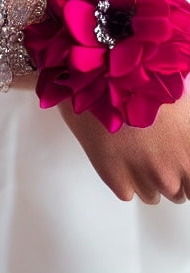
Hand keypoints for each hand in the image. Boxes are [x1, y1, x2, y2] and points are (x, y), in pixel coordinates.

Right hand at [60, 91, 189, 203]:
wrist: (94, 80)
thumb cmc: (132, 83)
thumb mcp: (178, 100)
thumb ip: (187, 129)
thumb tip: (182, 139)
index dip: (186, 172)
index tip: (178, 165)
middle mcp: (171, 167)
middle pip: (178, 193)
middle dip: (167, 175)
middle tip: (152, 152)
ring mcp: (143, 175)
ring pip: (152, 195)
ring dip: (144, 179)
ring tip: (132, 151)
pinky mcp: (114, 178)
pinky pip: (126, 192)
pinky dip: (121, 178)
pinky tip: (116, 153)